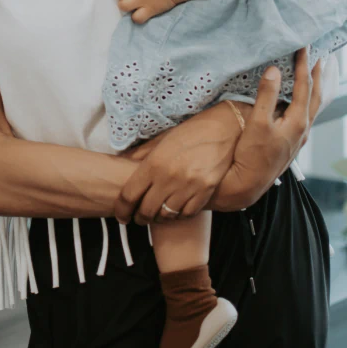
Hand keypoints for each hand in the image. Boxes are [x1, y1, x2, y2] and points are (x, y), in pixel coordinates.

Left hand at [114, 105, 240, 225]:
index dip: (122, 209)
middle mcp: (168, 178)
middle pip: (146, 210)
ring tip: (157, 215)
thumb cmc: (191, 132)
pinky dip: (179, 216)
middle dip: (139, 218)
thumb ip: (142, 155)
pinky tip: (176, 211)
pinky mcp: (205, 192)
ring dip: (159, 218)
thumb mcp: (162, 140)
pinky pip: (187, 214)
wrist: (224, 129)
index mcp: (153, 163)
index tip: (122, 215)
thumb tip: (124, 163)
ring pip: (166, 215)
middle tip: (138, 218)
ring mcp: (188, 187)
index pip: (129, 195)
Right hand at [210, 49, 321, 211]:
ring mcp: (298, 136)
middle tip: (321, 56)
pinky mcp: (290, 141)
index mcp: (298, 121)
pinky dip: (306, 100)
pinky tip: (298, 100)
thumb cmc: (253, 154)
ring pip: (312, 106)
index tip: (304, 46)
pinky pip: (304, 114)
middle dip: (318, 75)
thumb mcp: (257, 123)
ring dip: (314, 88)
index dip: (304, 64)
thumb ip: (266, 95)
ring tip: (314, 74)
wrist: (249, 184)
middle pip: (316, 96)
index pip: (304, 86)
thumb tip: (274, 69)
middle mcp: (303, 128)